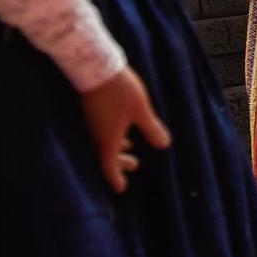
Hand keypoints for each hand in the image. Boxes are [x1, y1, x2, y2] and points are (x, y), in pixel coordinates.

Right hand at [79, 68, 171, 193]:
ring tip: (131, 147)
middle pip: (105, 156)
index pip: (109, 167)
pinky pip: (101, 132)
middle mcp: (96, 135)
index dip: (115, 179)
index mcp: (107, 139)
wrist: (94, 66)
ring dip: (117, 148)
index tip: (121, 189)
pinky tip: (122, 128)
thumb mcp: (141, 109)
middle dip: (119, 163)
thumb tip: (165, 145)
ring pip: (103, 143)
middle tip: (135, 166)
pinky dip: (112, 136)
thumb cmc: (119, 90)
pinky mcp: (90, 112)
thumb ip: (152, 128)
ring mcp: (91, 124)